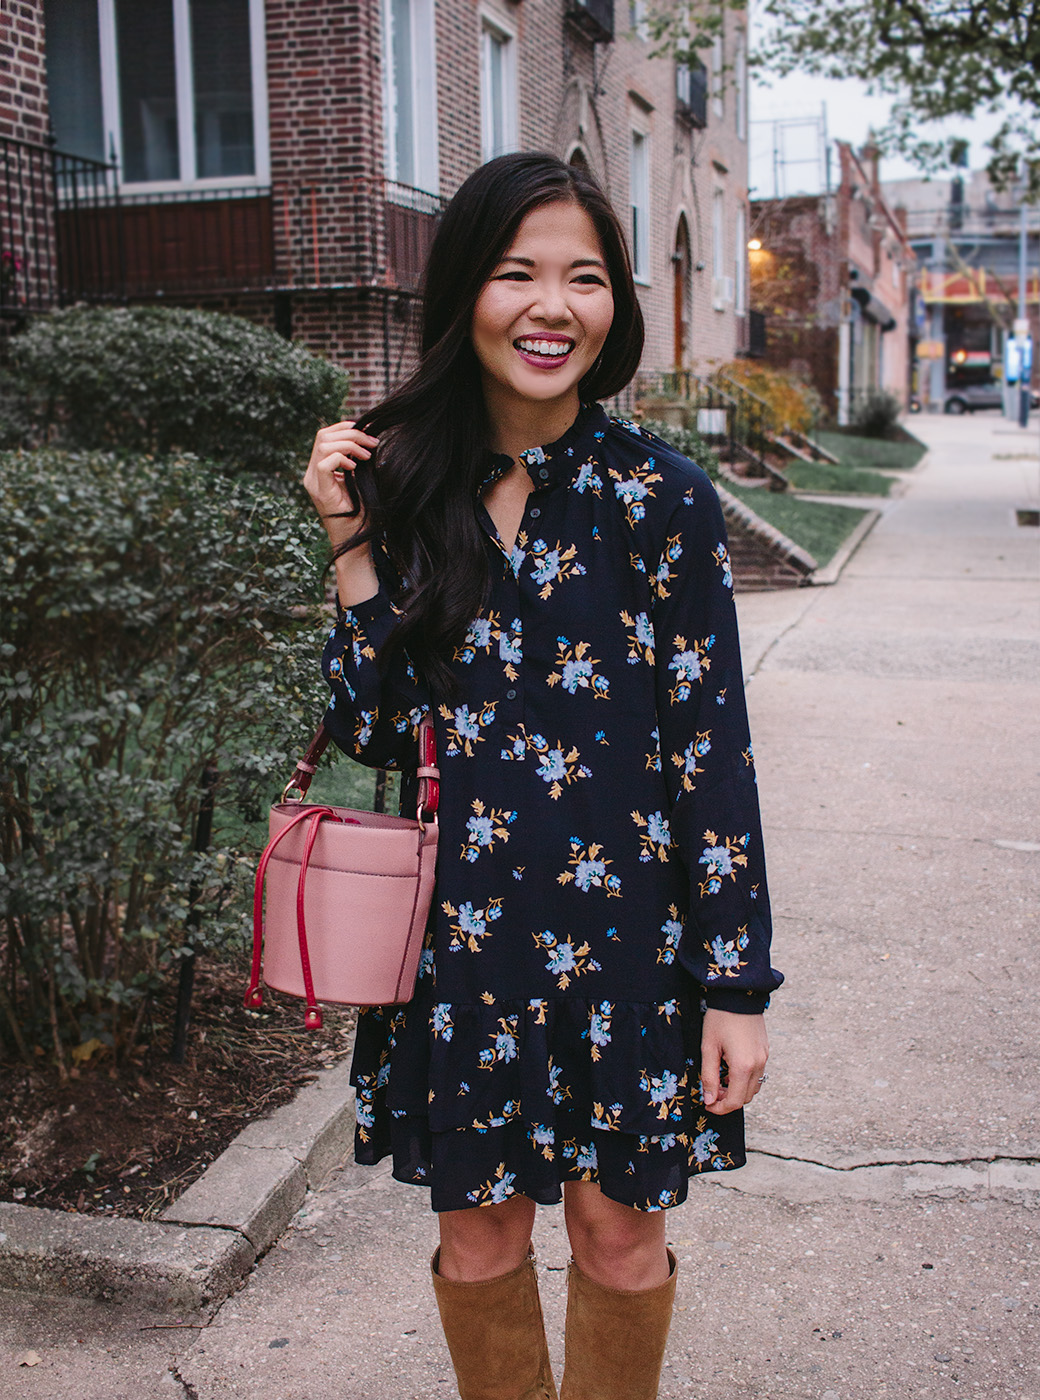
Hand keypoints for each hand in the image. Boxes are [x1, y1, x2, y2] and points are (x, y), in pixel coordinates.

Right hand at [302, 421, 379, 549]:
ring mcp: (313, 482)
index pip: (325, 435)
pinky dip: (341, 459)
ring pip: (323, 445)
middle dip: (351, 433)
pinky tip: (355, 467)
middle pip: (323, 435)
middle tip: (373, 443)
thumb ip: (358, 459)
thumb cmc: (361, 513)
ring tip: (367, 456)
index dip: (346, 427)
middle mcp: (312, 474)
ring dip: (349, 444)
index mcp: (319, 468)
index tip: (369, 432)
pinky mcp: (320, 492)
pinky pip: (323, 464)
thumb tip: (369, 437)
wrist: (356, 541)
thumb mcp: (361, 479)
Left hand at [699, 1009, 768, 1115]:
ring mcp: (764, 1057)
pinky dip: (745, 1079)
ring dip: (738, 1090)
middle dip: (729, 1100)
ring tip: (720, 1081)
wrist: (738, 994)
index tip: (707, 1105)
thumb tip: (709, 1100)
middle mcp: (758, 1065)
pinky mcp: (765, 1050)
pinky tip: (730, 1069)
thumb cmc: (720, 1019)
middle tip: (711, 1093)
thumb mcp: (708, 1047)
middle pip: (746, 1097)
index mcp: (743, 1066)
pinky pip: (758, 1074)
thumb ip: (709, 1076)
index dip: (720, 1108)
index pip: (735, 1101)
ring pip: (754, 1087)